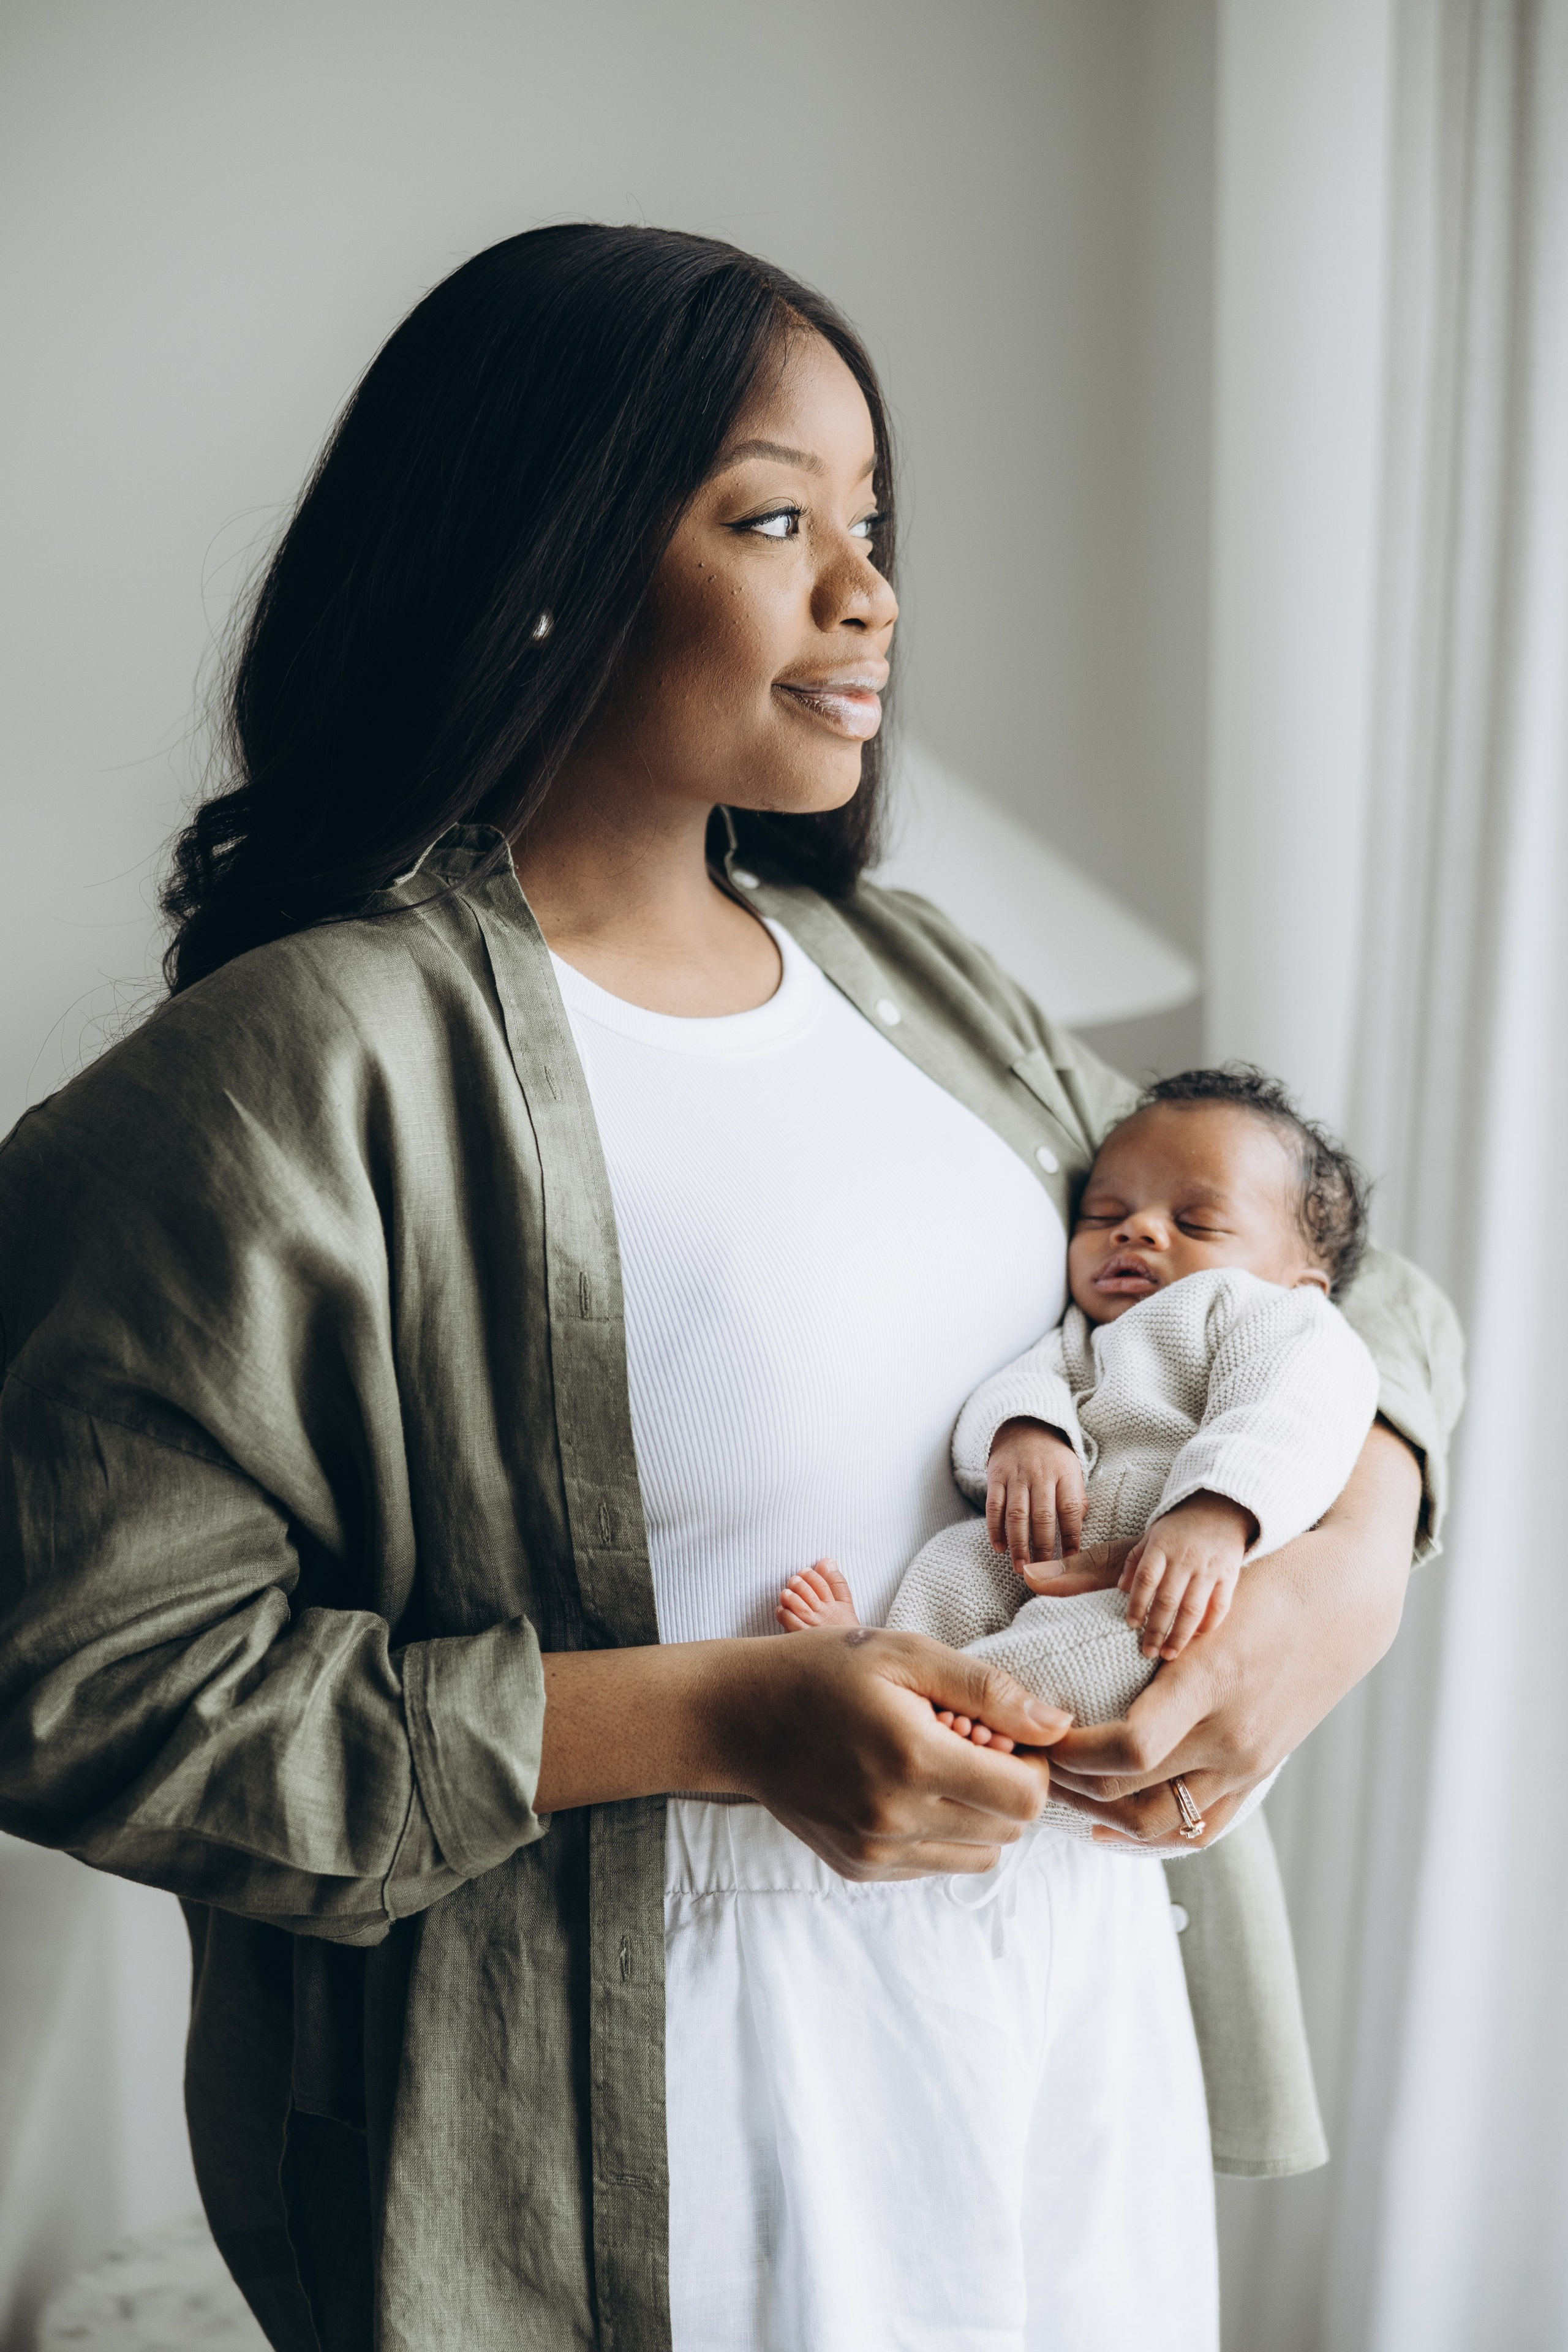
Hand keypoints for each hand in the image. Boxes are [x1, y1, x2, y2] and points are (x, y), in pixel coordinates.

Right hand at [536, 1625, 1071, 1879]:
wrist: (737, 1718)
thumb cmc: (822, 1672)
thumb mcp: (905, 1654)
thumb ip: (986, 1690)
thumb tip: (1056, 1724)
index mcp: (912, 1760)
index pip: (1025, 1799)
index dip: (1032, 1764)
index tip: (1005, 1732)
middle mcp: (895, 1819)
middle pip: (1008, 1831)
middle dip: (1008, 1786)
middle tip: (969, 1741)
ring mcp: (876, 1852)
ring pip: (977, 1855)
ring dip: (978, 1814)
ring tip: (938, 1764)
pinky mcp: (861, 1868)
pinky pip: (935, 1864)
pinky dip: (940, 1831)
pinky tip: (906, 1786)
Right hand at [986, 1418, 1084, 1571]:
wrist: (1025, 1428)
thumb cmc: (1054, 1460)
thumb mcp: (1073, 1472)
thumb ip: (1076, 1501)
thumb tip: (1075, 1538)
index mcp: (1065, 1474)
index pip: (1070, 1509)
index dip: (1071, 1536)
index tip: (1070, 1559)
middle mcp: (1041, 1474)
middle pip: (1042, 1516)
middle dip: (1042, 1548)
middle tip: (1042, 1572)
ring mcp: (1016, 1475)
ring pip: (1017, 1514)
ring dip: (1018, 1544)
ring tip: (1021, 1567)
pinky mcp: (996, 1476)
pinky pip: (994, 1506)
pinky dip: (995, 1529)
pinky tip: (1000, 1547)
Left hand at [1045, 1421, 1420, 1849]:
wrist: (1346, 1602)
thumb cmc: (1264, 1574)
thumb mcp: (1190, 1572)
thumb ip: (1102, 1573)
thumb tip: (1030, 1572)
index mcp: (1211, 1677)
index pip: (1130, 1747)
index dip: (1071, 1753)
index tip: (1035, 1731)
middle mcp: (1232, 1733)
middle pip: (1131, 1792)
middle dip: (1066, 1781)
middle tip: (1027, 1755)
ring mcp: (1249, 1762)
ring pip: (1161, 1824)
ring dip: (1099, 1812)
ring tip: (1058, 1784)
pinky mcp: (1258, 1773)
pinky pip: (1200, 1828)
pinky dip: (1151, 1833)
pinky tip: (1108, 1820)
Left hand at [1118, 1491, 1255, 1659]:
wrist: (1221, 1508)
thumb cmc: (1180, 1526)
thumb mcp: (1152, 1534)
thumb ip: (1135, 1560)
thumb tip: (1121, 1589)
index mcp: (1162, 1547)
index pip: (1146, 1580)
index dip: (1137, 1605)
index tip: (1131, 1625)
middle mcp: (1185, 1558)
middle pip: (1167, 1600)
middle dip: (1156, 1630)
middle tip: (1147, 1651)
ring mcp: (1209, 1567)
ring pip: (1192, 1608)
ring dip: (1179, 1635)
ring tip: (1169, 1653)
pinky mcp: (1229, 1574)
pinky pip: (1220, 1605)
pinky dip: (1209, 1624)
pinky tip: (1197, 1637)